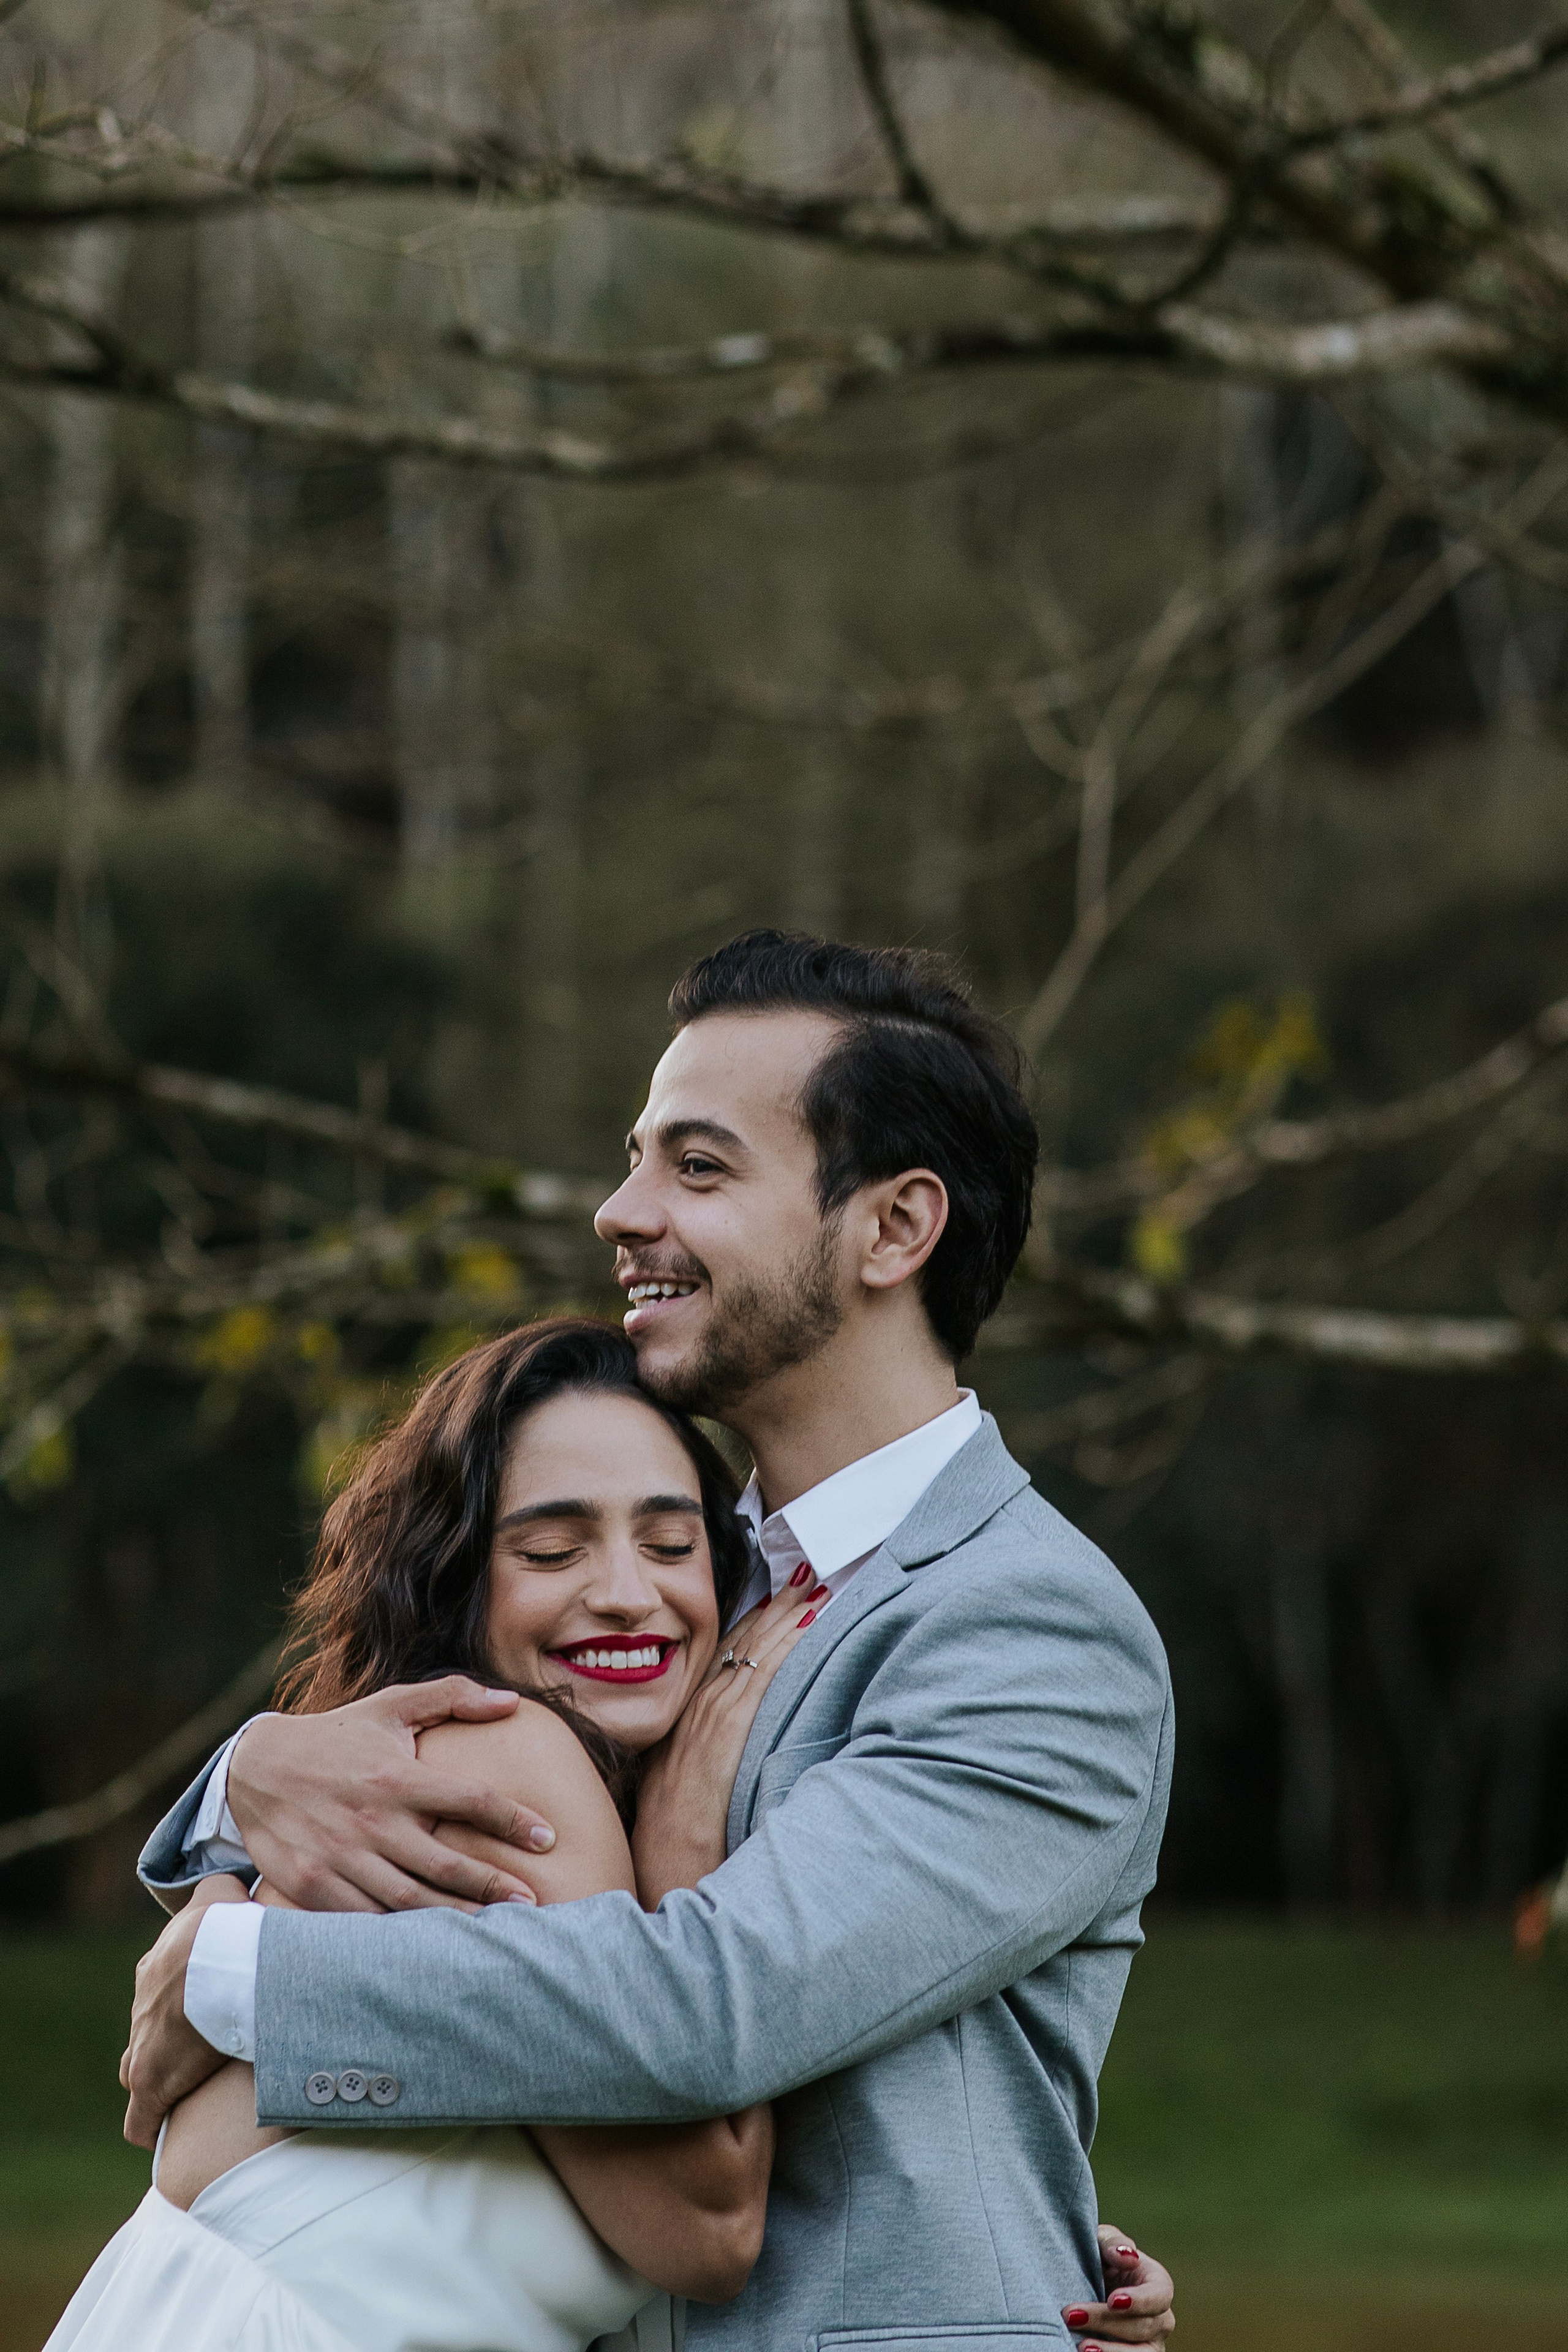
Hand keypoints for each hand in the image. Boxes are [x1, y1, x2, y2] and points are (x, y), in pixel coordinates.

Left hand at [120, 1873, 248, 2147]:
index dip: (183, 1996)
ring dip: (157, 2077)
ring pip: (138, 2066)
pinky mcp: (150, 2082)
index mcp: (159, 1965)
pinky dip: (149, 2126)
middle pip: (148, 2025)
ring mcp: (143, 2045)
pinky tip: (160, 2135)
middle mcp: (144, 2004)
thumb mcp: (224, 1894)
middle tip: (204, 2045)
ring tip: (185, 2087)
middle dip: (168, 2036)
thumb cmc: (228, 1929)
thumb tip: (237, 1887)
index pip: (161, 1983)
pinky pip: (140, 2118)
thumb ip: (223, 1888)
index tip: (208, 2006)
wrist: (219, 1962)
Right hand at [227, 1678, 554, 1912]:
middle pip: (444, 1862)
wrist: (255, 1768)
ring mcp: (340, 1856)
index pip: (469, 1799)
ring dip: (453, 1917)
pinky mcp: (312, 1885)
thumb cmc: (337, 1736)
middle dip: (492, 1885)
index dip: (513, 1820)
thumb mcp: (391, 1705)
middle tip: (533, 1902)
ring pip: (407, 1899)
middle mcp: (372, 1818)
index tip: (548, 1839)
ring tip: (495, 1931)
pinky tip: (428, 1944)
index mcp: (397, 1775)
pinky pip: (363, 1919)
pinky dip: (397, 1934)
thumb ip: (453, 1698)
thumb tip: (511, 1702)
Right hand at [633, 1580, 823, 1907]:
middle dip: (775, 1607)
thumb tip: (722, 1755)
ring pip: (753, 1652)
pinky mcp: (726, 1733)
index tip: (777, 1598)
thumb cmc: (675, 1839)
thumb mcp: (683, 1789)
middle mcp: (697, 1711)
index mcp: (686, 1720)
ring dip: (787, 1616)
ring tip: (815, 1586)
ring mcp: (710, 1719)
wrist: (664, 1865)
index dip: (752, 1625)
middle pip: (740, 1644)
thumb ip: (701, 1762)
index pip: (722, 1658)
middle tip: (805, 1574)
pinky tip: (808, 1625)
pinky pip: (761, 1677)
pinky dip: (785, 1647)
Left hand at [1062, 2228, 1174, 2347]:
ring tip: (1082, 2347)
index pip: (1159, 2295)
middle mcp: (1160, 2318)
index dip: (1139, 2300)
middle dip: (1105, 2322)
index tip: (1112, 2300)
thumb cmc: (1100, 2257)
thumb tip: (1128, 2257)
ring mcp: (1150, 2343)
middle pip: (1142, 2326)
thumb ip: (1113, 2244)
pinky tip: (1081, 2351)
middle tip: (1071, 2316)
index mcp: (1158, 2284)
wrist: (1087, 2282)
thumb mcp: (1103, 2241)